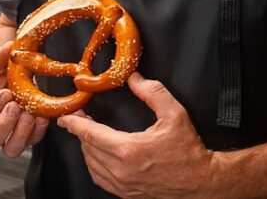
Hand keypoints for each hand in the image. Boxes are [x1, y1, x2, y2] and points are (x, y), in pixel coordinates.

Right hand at [0, 40, 47, 157]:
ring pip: (10, 150)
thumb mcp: (1, 65)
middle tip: (16, 107)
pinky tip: (43, 116)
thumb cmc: (6, 77)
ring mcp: (9, 135)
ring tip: (30, 115)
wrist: (20, 83)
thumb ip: (1, 56)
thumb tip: (8, 47)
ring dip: (21, 134)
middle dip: (4, 124)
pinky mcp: (26, 138)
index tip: (6, 93)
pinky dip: (38, 131)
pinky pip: (32, 143)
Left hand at [57, 72, 216, 197]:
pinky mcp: (126, 193)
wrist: (201, 182)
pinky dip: (94, 164)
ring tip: (89, 133)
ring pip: (91, 163)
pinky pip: (100, 178)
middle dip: (80, 131)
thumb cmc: (188, 152)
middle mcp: (121, 170)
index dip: (74, 123)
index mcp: (128, 149)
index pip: (90, 134)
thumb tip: (134, 78)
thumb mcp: (174, 114)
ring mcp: (123, 184)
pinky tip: (98, 154)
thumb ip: (152, 92)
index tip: (65, 116)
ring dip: (87, 147)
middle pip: (87, 147)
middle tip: (79, 117)